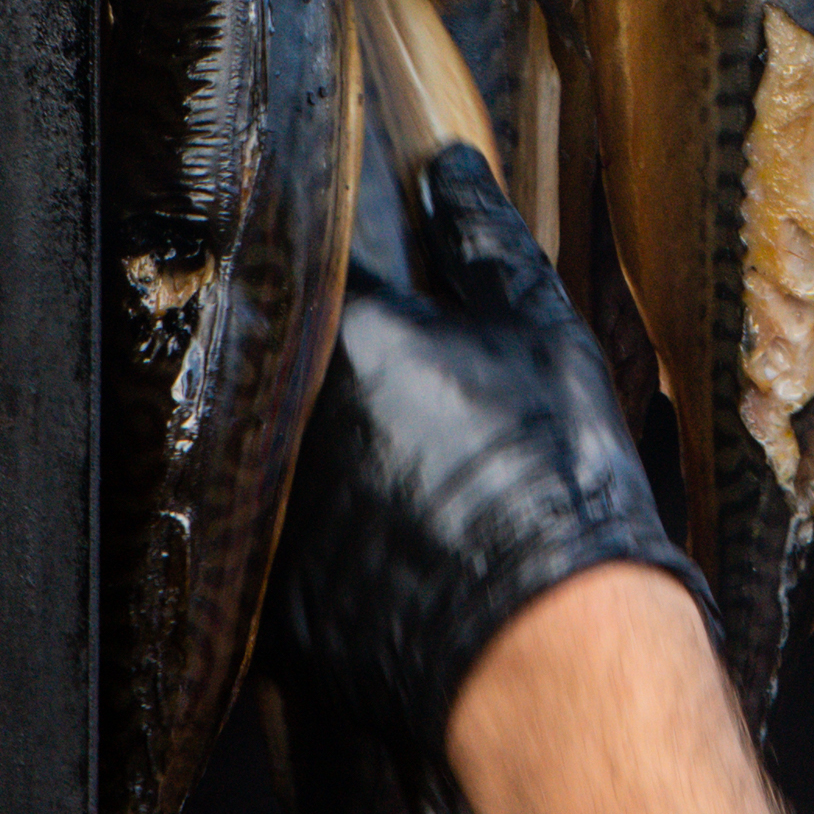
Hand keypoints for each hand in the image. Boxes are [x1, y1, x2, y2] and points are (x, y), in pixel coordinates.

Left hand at [274, 144, 703, 770]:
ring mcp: (261, 515)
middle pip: (264, 367)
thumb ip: (482, 240)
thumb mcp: (539, 332)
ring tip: (381, 474)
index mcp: (336, 331)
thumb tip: (449, 169)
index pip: (295, 262)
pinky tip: (370, 551)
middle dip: (301, 363)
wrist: (556, 645)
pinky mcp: (264, 600)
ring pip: (257, 459)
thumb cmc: (556, 478)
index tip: (340, 271)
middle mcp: (276, 417)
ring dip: (294, 453)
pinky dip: (307, 545)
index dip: (319, 263)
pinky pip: (270, 554)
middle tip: (377, 387)